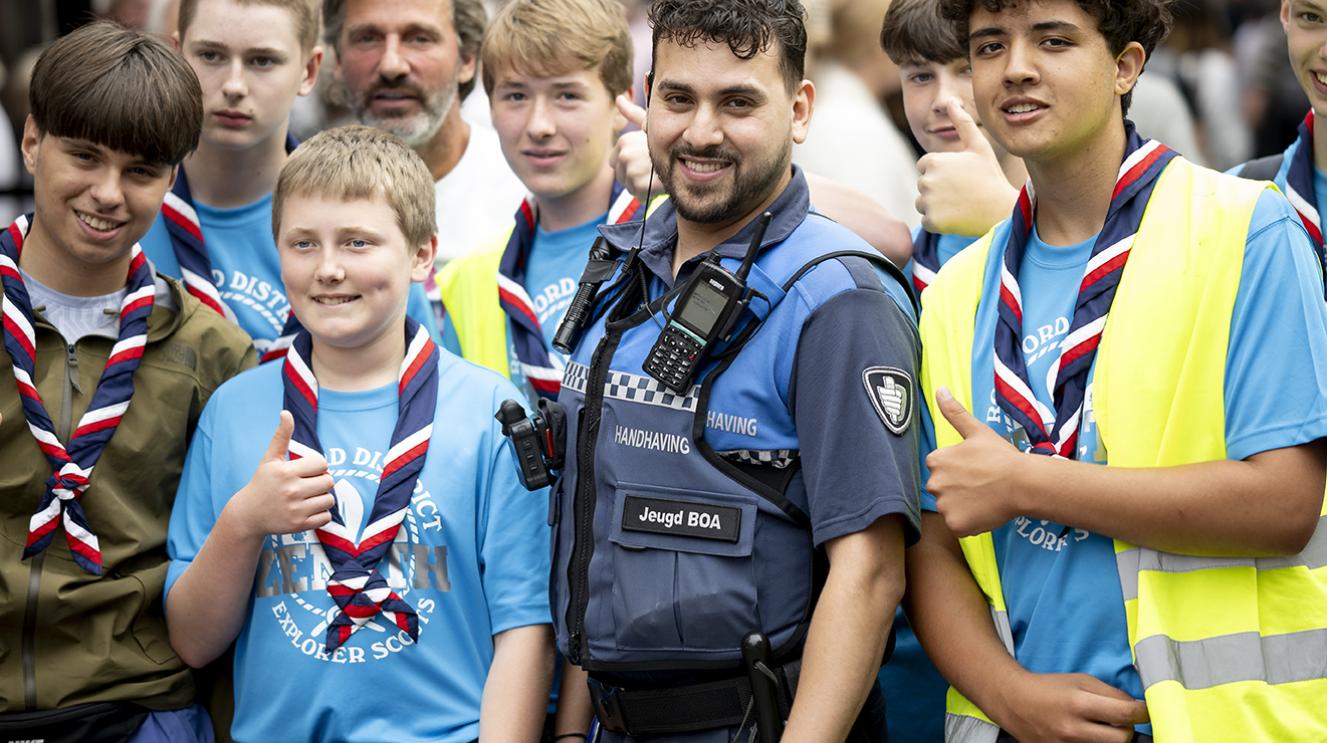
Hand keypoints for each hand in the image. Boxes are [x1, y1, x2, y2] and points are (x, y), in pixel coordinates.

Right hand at [225, 411, 334, 537]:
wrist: (248, 515)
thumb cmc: (262, 483)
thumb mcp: (269, 459)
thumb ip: (281, 436)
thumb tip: (286, 412)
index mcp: (285, 472)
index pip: (322, 464)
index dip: (317, 466)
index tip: (307, 471)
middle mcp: (291, 490)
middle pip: (329, 481)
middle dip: (322, 482)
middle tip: (309, 484)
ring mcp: (295, 509)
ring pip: (329, 499)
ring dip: (323, 498)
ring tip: (308, 497)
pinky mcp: (299, 525)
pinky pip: (326, 517)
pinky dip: (321, 514)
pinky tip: (307, 510)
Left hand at [610, 94, 662, 200]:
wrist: (688, 160)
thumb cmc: (670, 142)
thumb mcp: (650, 124)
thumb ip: (632, 114)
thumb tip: (619, 99)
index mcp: (624, 142)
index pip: (615, 161)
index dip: (629, 164)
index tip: (643, 162)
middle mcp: (624, 155)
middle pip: (620, 174)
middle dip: (632, 175)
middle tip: (650, 171)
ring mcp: (631, 171)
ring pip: (629, 186)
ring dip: (640, 185)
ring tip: (655, 177)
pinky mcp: (639, 186)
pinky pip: (638, 195)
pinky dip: (647, 194)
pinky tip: (657, 185)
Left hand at [915, 100, 1018, 236]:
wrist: (1001, 209)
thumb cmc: (990, 175)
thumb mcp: (978, 146)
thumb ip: (962, 122)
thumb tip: (951, 100)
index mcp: (933, 161)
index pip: (925, 166)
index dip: (943, 172)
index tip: (960, 176)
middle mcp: (926, 181)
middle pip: (924, 185)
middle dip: (939, 188)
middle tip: (962, 191)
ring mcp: (928, 202)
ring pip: (923, 204)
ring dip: (937, 205)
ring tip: (960, 203)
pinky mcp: (931, 222)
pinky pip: (927, 221)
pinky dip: (939, 222)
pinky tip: (957, 217)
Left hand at [925, 387, 1024, 535]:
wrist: (1022, 482)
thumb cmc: (1001, 456)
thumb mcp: (976, 431)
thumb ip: (954, 412)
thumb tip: (939, 389)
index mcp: (936, 460)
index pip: (940, 470)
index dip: (958, 472)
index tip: (975, 470)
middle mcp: (934, 483)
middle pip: (942, 490)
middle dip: (958, 490)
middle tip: (981, 485)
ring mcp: (944, 505)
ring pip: (950, 509)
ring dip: (963, 507)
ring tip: (984, 498)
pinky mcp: (955, 524)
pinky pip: (958, 526)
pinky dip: (969, 523)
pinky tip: (984, 511)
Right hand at [995, 672, 1148, 742]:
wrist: (1013, 702)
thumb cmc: (1048, 688)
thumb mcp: (1080, 680)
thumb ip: (1110, 692)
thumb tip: (1135, 706)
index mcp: (1078, 704)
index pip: (1124, 714)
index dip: (1143, 712)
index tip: (1145, 710)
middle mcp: (1073, 730)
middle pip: (1122, 739)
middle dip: (1126, 729)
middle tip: (1119, 720)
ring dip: (1110, 738)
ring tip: (1099, 727)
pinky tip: (1087, 734)